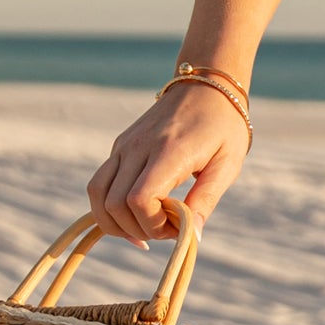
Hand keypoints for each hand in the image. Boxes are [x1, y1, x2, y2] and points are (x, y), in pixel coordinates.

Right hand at [88, 81, 249, 245]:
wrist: (206, 86)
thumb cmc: (223, 127)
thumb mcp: (227, 165)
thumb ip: (206, 200)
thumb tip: (191, 237)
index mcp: (168, 151)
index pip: (139, 199)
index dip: (153, 224)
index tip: (177, 229)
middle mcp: (138, 147)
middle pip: (114, 203)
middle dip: (138, 228)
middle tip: (167, 231)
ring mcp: (124, 145)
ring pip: (98, 194)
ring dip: (115, 222)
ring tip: (145, 230)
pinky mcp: (119, 146)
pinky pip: (100, 183)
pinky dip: (109, 208)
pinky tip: (134, 218)